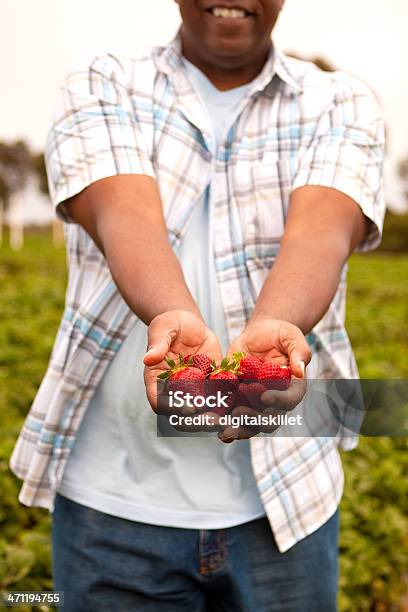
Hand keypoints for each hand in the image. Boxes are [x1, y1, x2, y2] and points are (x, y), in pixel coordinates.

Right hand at [143, 310, 222, 416]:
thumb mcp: (163, 328)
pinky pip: (219, 397)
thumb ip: (157, 343)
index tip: (189, 408)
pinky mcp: (212, 384)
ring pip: (202, 410)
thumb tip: (148, 358)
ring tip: (228, 420)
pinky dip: (228, 403)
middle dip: (196, 421)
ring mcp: (194, 390)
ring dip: (213, 417)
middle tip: (212, 421)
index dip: (173, 408)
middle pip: (181, 413)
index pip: (159, 401)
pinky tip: (241, 405)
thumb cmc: (171, 323)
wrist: (191, 323)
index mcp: (157, 380)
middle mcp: (175, 390)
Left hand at [220, 318, 311, 442]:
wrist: (258, 335)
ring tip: (224, 430)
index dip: (280, 401)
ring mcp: (257, 404)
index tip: (264, 396)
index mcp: (293, 387)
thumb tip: (300, 371)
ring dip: (239, 429)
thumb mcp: (290, 336)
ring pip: (251, 425)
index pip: (290, 399)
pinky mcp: (239, 401)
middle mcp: (276, 401)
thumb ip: (299, 351)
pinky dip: (226, 424)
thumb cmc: (278, 334)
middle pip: (270, 420)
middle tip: (239, 413)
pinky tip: (215, 428)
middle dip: (255, 421)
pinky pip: (234, 418)